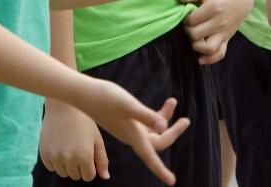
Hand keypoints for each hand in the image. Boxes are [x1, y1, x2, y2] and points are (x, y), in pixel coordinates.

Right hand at [39, 101, 108, 180]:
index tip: (88, 154)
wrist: (63, 106)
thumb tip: (105, 177)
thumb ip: (102, 159)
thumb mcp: (96, 138)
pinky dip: (55, 161)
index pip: (88, 176)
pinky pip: (51, 167)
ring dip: (67, 164)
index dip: (90, 167)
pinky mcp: (44, 153)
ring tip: (69, 146)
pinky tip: (59, 146)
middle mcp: (69, 159)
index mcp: (84, 156)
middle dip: (79, 166)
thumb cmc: (84, 120)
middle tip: (78, 148)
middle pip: (75, 176)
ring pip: (63, 173)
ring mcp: (55, 157)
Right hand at [74, 79, 190, 184]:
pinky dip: (155, 115)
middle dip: (173, 132)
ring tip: (172, 101)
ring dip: (164, 119)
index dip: (161, 170)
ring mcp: (128, 128)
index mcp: (132, 135)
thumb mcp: (128, 104)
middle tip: (186, 120)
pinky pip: (145, 123)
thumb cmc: (105, 97)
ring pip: (153, 130)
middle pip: (157, 141)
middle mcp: (131, 135)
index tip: (172, 181)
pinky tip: (161, 105)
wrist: (84, 93)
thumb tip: (163, 126)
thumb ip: (146, 115)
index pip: (151, 156)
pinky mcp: (125, 120)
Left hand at [176, 0, 253, 64]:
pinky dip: (210, 59)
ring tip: (193, 39)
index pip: (192, 20)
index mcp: (214, 8)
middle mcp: (219, 23)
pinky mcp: (227, 40)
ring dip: (196, 46)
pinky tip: (200, 59)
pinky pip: (220, 54)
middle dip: (188, 31)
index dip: (185, 19)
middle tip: (189, 25)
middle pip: (196, 35)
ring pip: (208, 48)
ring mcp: (224, 33)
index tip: (187, 15)